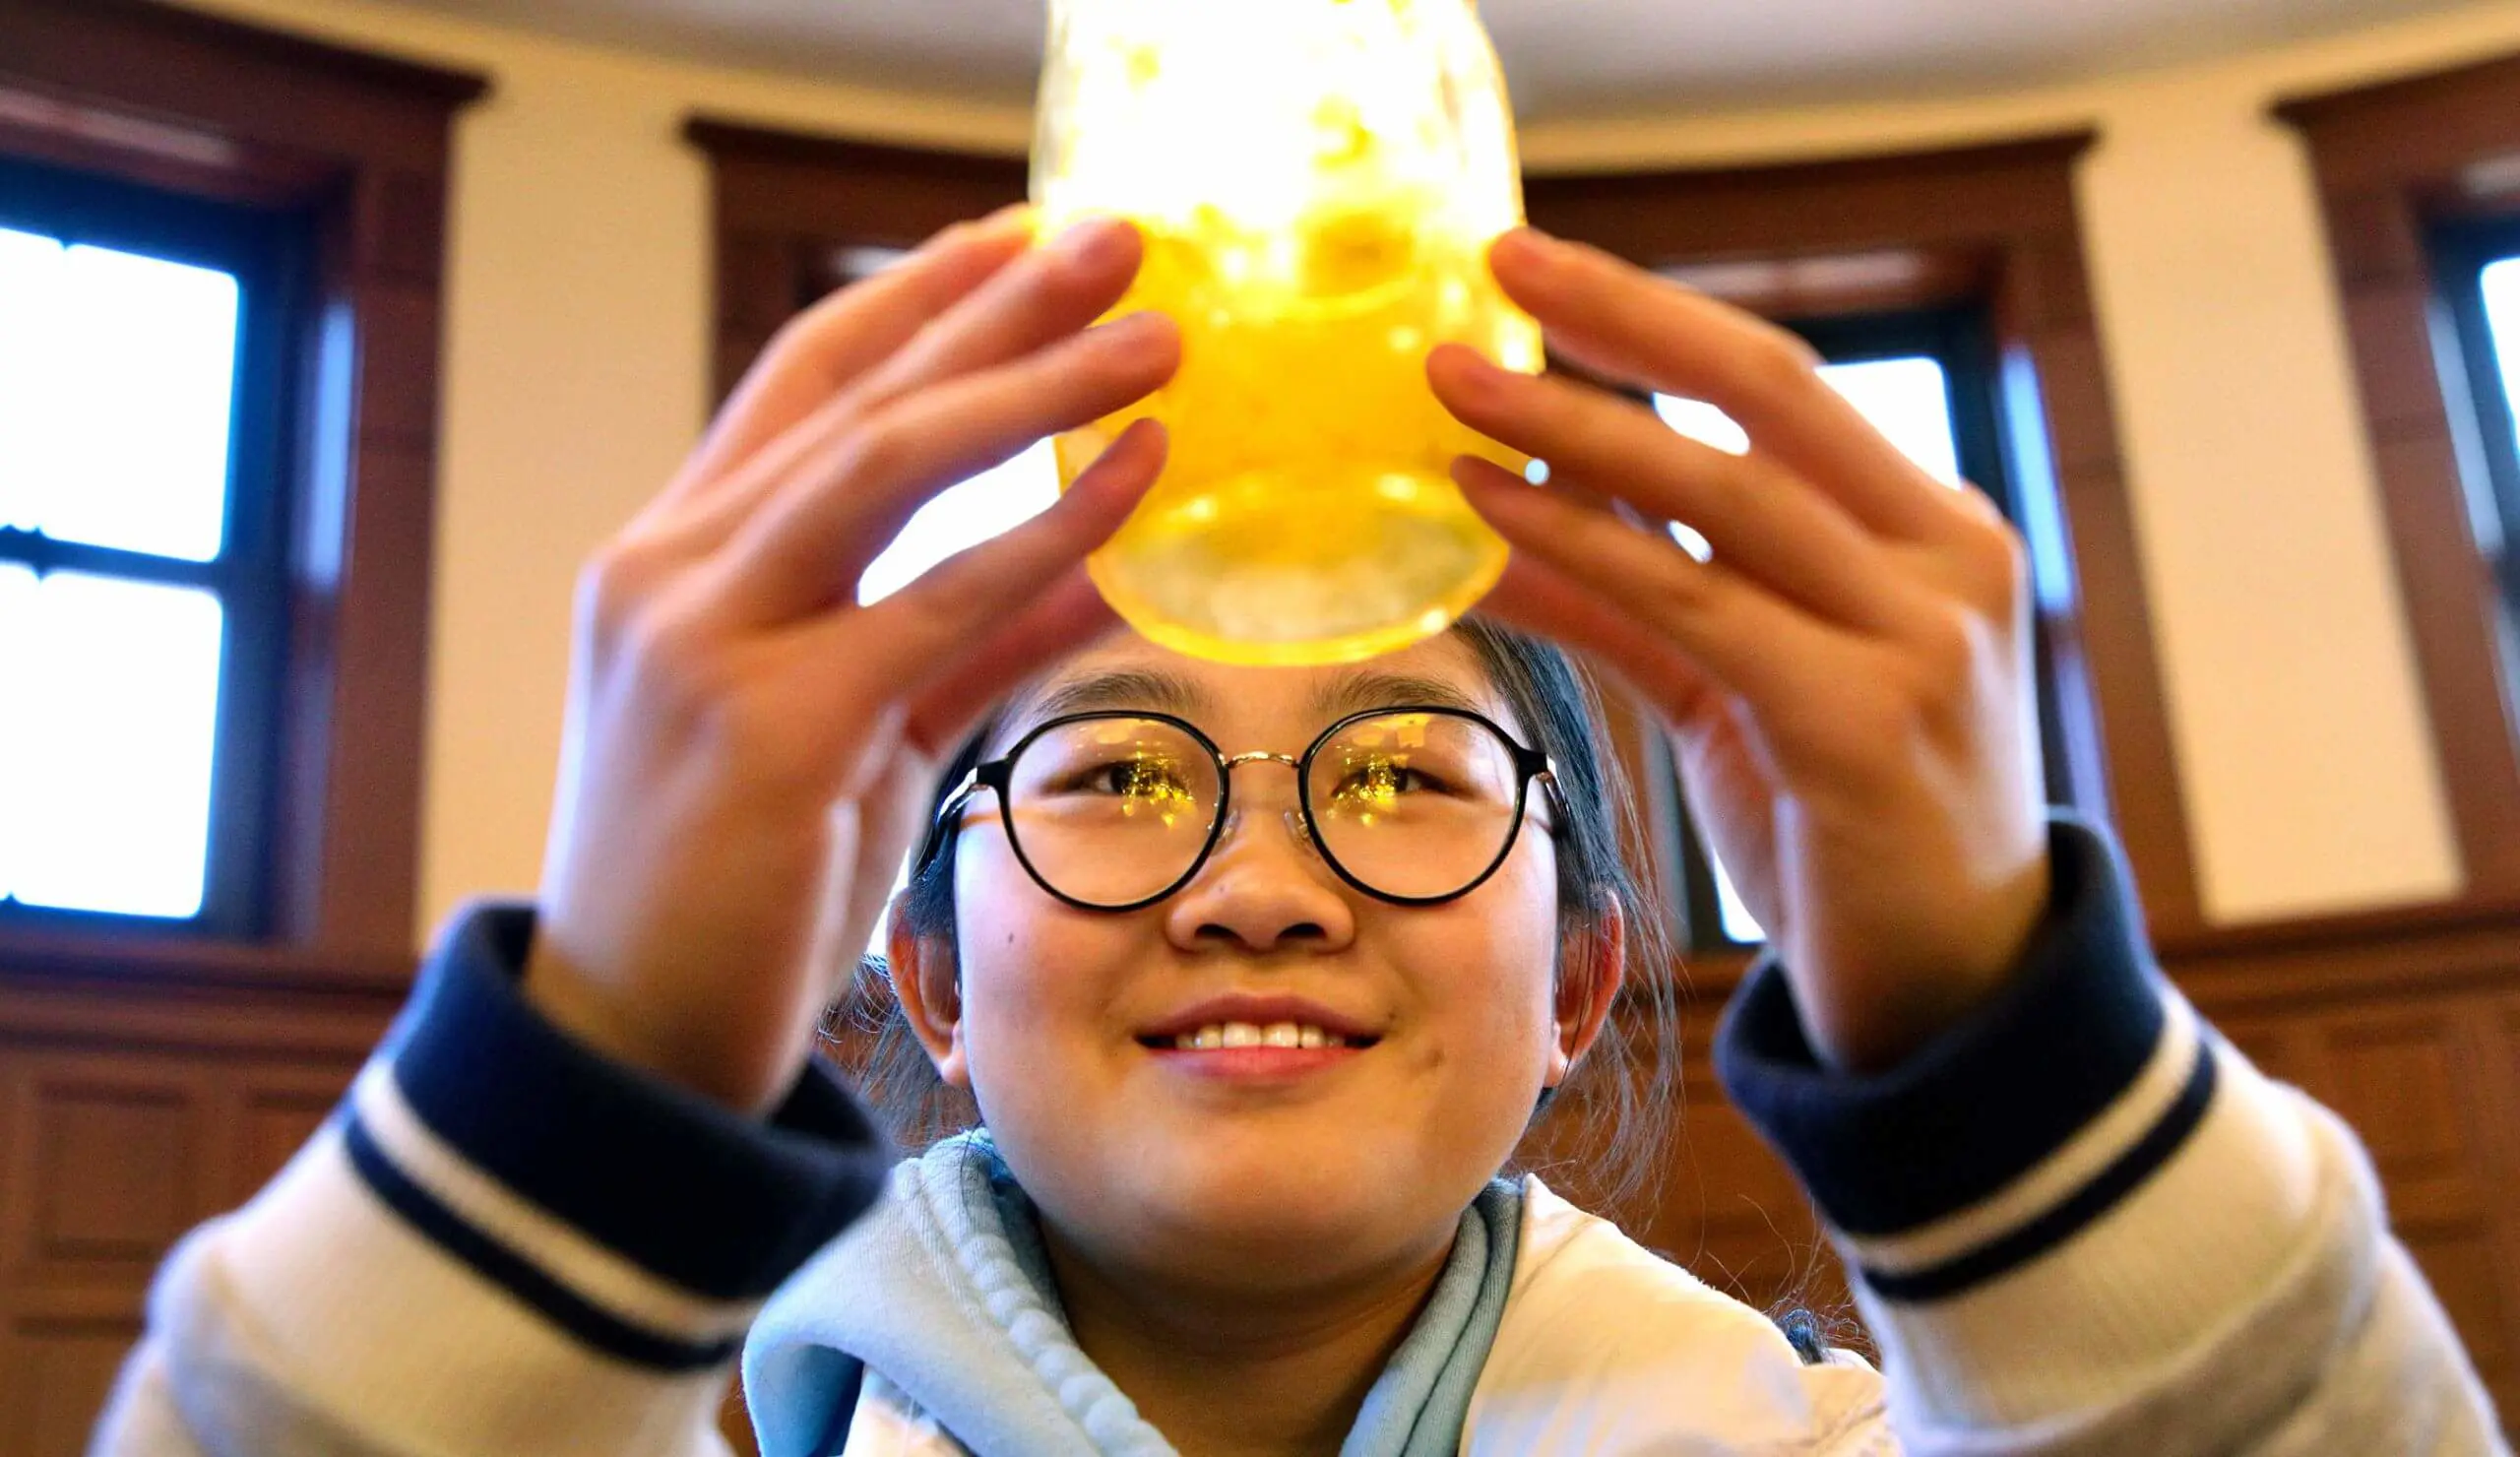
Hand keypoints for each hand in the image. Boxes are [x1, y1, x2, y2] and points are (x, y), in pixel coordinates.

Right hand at [523, 212, 1179, 1113]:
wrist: (630, 1040)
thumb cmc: (738, 887)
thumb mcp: (851, 737)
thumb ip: (958, 640)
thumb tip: (1095, 554)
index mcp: (673, 559)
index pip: (804, 381)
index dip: (920, 295)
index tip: (1024, 234)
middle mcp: (670, 574)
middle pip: (853, 390)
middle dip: (995, 303)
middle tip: (1119, 235)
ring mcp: (706, 643)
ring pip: (890, 467)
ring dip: (1038, 389)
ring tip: (1161, 344)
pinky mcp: (769, 730)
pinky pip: (936, 606)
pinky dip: (1045, 538)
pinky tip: (1134, 490)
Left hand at [1428, 228, 2048, 1074]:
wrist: (1954, 991)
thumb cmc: (1849, 825)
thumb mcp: (1748, 686)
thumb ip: (1645, 594)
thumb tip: (1499, 515)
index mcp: (1935, 530)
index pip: (1783, 382)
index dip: (1655, 314)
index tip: (1540, 267)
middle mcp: (1946, 563)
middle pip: (1764, 394)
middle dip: (1620, 318)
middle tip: (1495, 264)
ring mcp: (1918, 642)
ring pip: (1721, 495)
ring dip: (1572, 428)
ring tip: (1454, 390)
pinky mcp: (1861, 727)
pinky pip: (1694, 610)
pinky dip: (1583, 552)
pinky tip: (1491, 517)